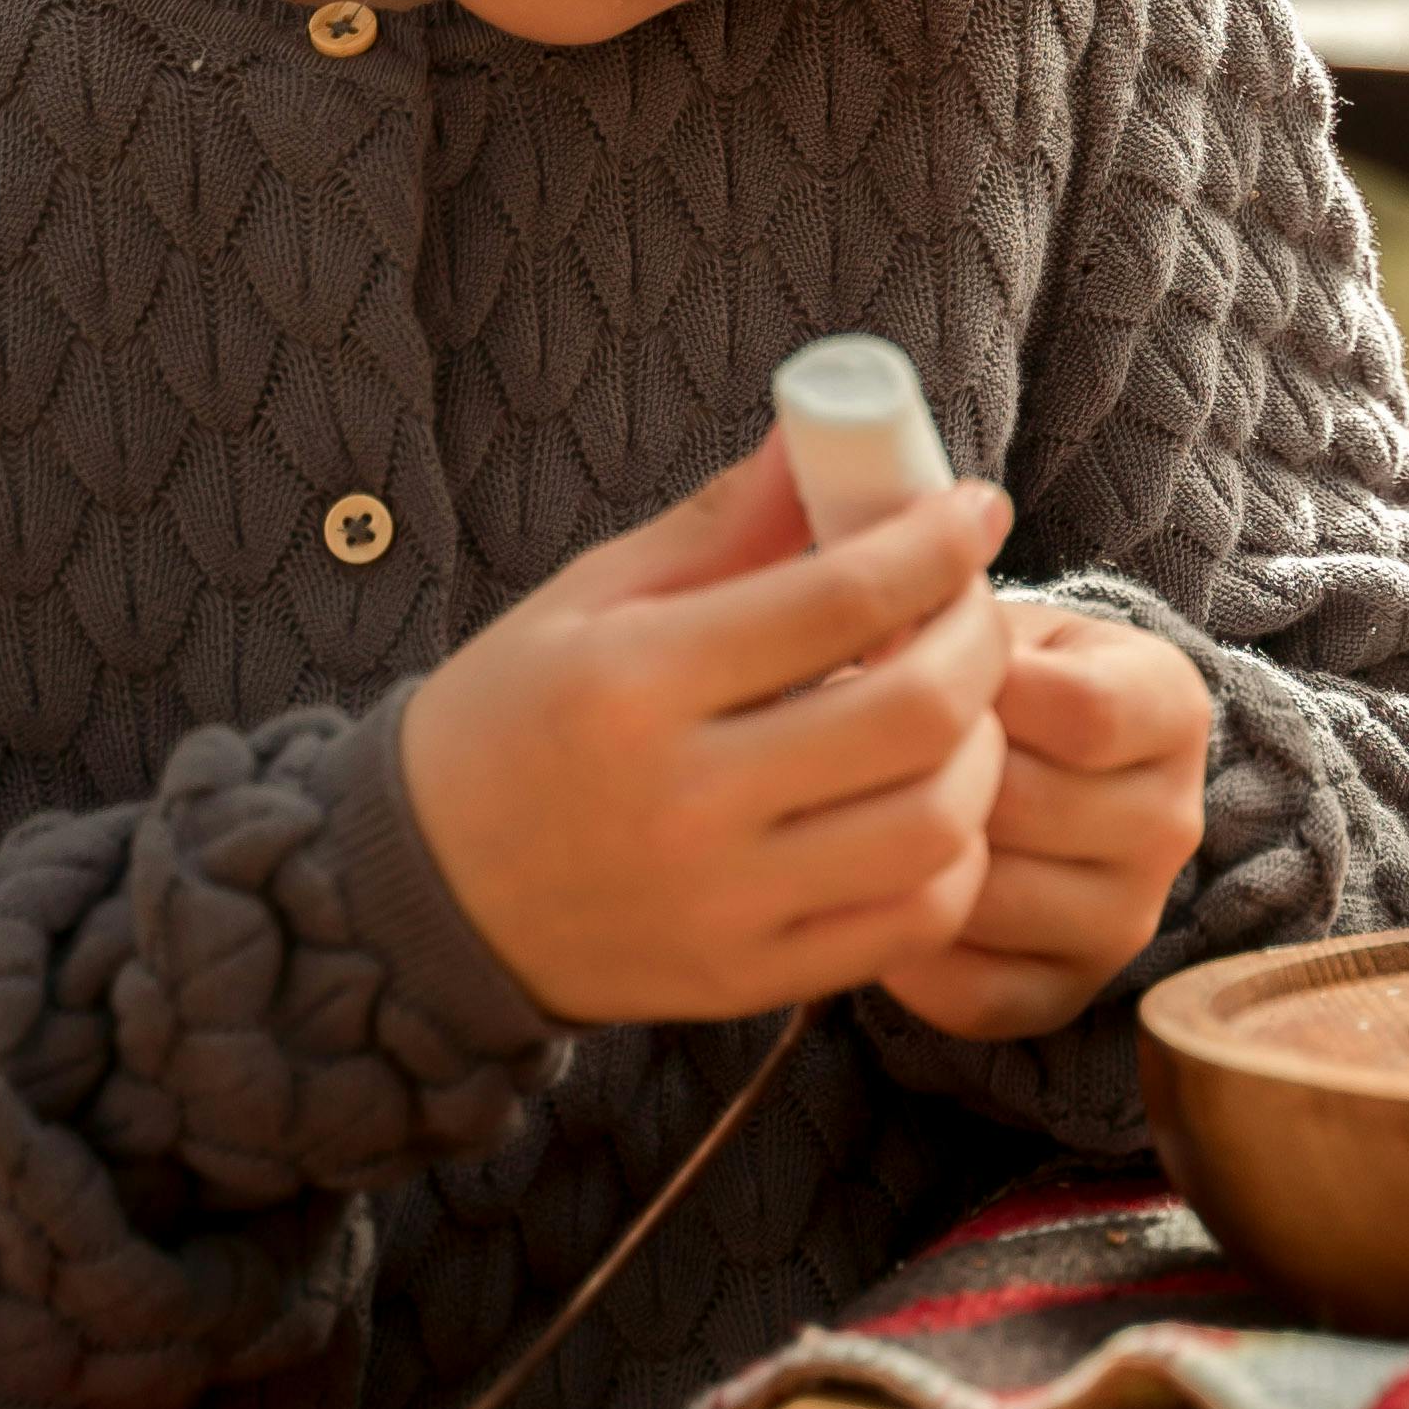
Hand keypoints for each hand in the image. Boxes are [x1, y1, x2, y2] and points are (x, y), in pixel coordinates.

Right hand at [398, 437, 1016, 1024]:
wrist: (426, 890)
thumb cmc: (512, 719)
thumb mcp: (590, 597)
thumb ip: (722, 522)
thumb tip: (828, 429)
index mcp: (634, 683)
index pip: (840, 599)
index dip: (935, 544)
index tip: (974, 510)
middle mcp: (684, 800)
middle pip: (913, 713)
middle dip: (980, 640)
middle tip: (974, 607)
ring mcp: (723, 902)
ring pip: (934, 826)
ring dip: (982, 753)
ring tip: (958, 709)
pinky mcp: (747, 979)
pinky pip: (910, 924)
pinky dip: (954, 857)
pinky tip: (930, 804)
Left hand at [881, 599, 1210, 1049]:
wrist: (1014, 770)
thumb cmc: (991, 681)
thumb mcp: (987, 620)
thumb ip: (945, 611)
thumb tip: (877, 620)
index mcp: (1171, 707)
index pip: (1081, 713)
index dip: (977, 692)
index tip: (927, 678)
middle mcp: (1172, 824)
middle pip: (1024, 807)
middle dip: (928, 774)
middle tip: (878, 755)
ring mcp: (1127, 921)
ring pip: (986, 898)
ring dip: (909, 856)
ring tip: (874, 816)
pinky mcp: (1066, 996)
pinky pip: (966, 990)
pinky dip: (904, 946)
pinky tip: (883, 892)